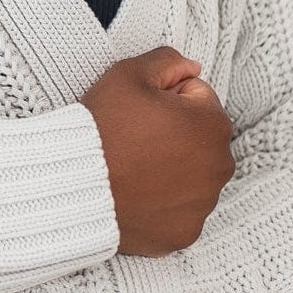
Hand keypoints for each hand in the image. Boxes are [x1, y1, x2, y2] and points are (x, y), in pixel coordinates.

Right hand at [78, 47, 233, 257]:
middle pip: (199, 140)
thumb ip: (168, 60)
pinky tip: (136, 196)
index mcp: (213, 123)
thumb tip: (192, 68)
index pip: (196, 99)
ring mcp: (204, 204)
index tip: (139, 114)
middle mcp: (219, 166)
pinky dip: (162, 205)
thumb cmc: (101, 128)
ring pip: (191, 177)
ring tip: (132, 169)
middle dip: (174, 136)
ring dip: (170, 171)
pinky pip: (179, 212)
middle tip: (133, 141)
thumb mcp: (129, 74)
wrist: (72, 185)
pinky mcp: (185, 233)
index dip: (164, 100)